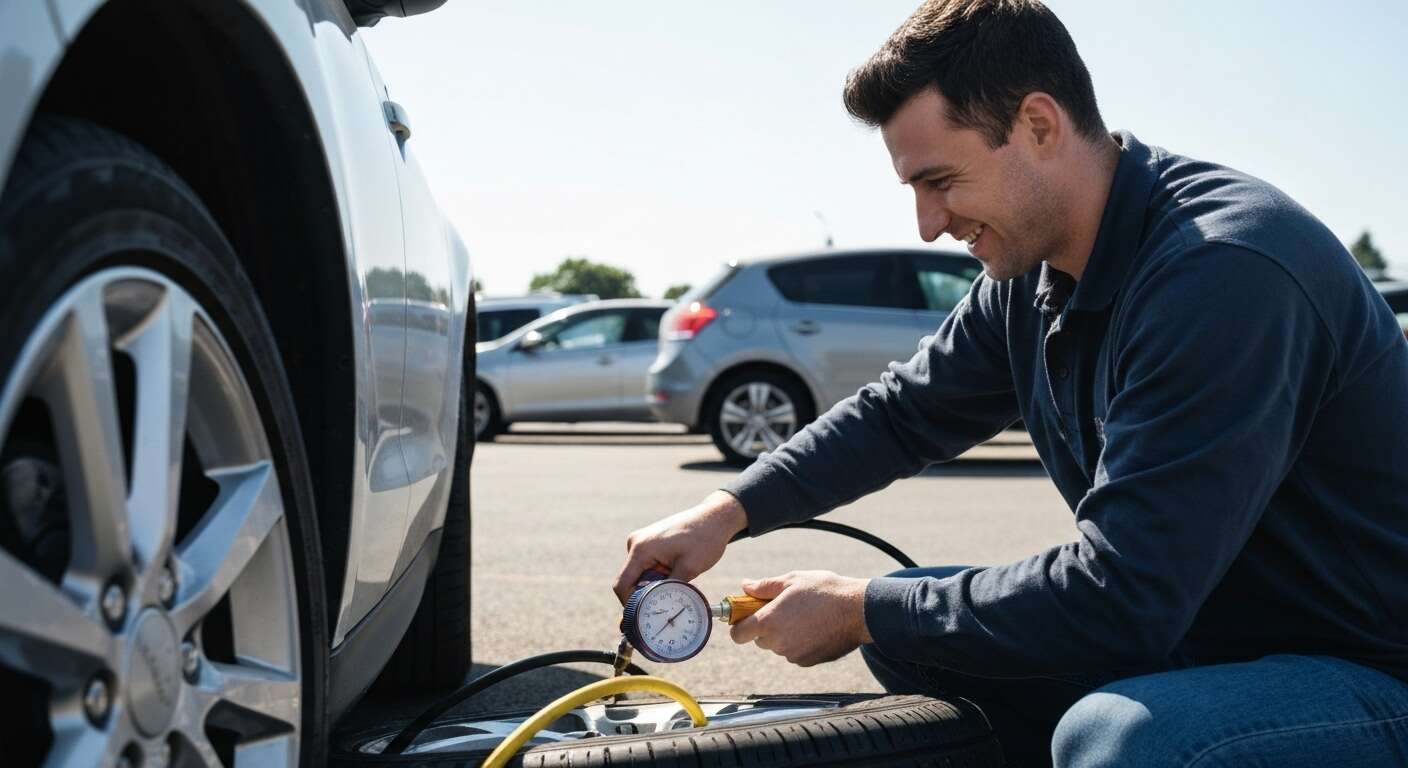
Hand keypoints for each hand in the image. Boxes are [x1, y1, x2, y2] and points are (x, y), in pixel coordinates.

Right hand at [613, 490, 747, 603]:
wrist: (715, 517)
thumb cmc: (704, 539)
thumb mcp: (689, 568)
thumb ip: (670, 589)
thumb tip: (660, 609)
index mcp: (640, 549)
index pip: (621, 585)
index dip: (629, 604)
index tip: (643, 617)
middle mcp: (636, 543)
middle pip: (629, 580)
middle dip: (644, 595)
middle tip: (665, 604)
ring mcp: (642, 541)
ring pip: (639, 574)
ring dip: (652, 584)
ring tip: (675, 584)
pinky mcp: (649, 542)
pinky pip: (646, 565)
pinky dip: (657, 575)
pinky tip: (675, 574)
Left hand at [728, 570, 872, 666]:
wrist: (858, 611)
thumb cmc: (825, 591)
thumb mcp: (792, 580)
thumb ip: (764, 586)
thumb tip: (745, 586)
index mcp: (769, 622)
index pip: (737, 635)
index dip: (738, 625)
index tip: (746, 615)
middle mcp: (778, 643)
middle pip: (759, 639)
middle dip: (766, 626)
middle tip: (782, 607)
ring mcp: (793, 655)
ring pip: (778, 645)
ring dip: (784, 634)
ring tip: (803, 614)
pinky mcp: (808, 661)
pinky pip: (794, 652)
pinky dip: (799, 642)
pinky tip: (814, 626)